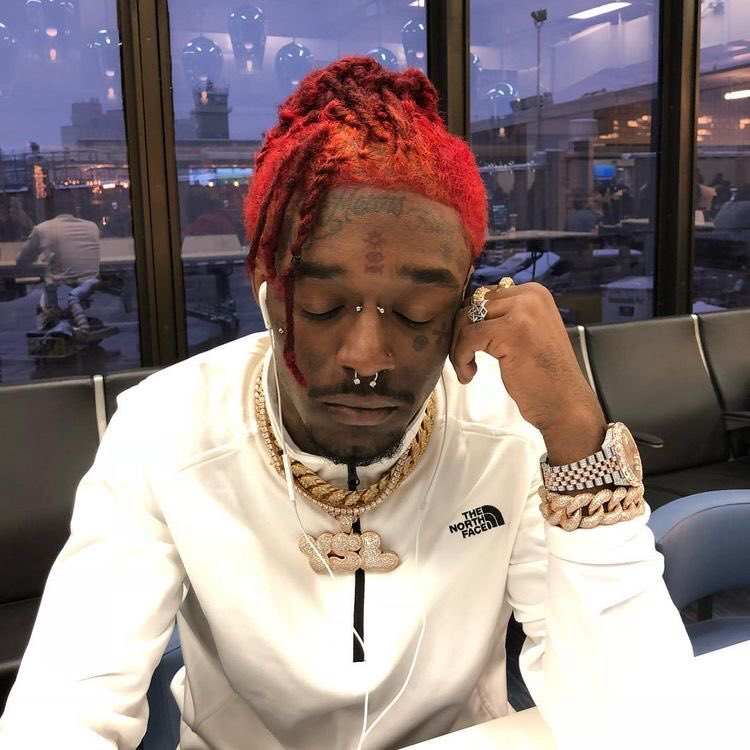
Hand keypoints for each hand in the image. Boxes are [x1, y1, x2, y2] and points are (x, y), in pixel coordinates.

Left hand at [450, 282, 605, 464]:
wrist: (565, 403)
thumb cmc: (543, 375)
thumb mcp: (525, 333)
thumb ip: (504, 317)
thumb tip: (466, 311)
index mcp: (534, 292)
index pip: (484, 296)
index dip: (469, 322)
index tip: (469, 347)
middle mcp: (529, 296)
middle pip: (472, 305)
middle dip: (460, 334)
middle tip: (464, 360)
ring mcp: (522, 311)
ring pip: (466, 319)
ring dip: (458, 347)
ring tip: (466, 368)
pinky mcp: (511, 331)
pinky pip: (468, 337)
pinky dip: (461, 357)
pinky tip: (470, 374)